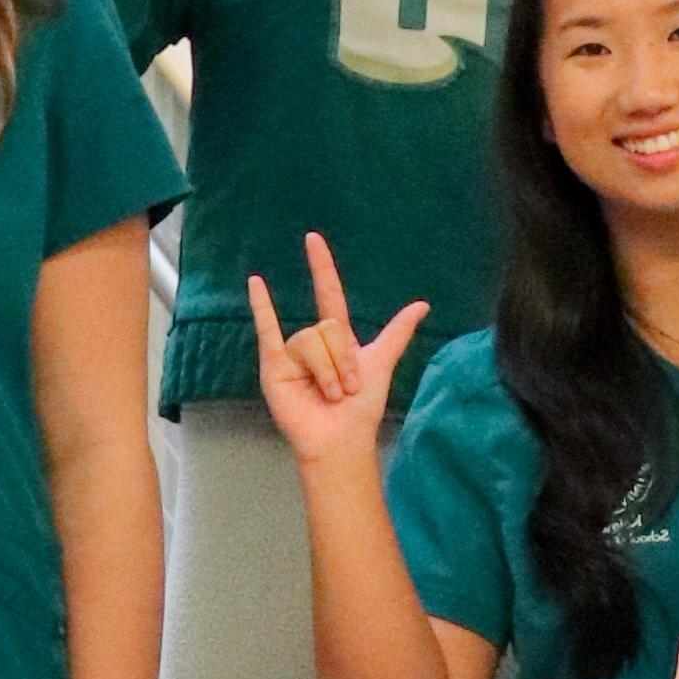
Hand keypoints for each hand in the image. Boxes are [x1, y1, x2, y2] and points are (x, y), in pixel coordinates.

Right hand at [247, 233, 425, 470]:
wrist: (341, 439)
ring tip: (330, 394)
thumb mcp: (382, 362)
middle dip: (344, 359)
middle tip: (347, 388)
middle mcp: (312, 341)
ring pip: (311, 339)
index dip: (322, 267)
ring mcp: (292, 352)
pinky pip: (268, 330)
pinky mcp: (274, 366)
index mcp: (337, 338)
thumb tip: (422, 304)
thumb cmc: (361, 409)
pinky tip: (256, 283)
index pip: (329, 294)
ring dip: (328, 371)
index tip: (313, 239)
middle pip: (329, 326)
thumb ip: (398, 332)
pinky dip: (261, 307)